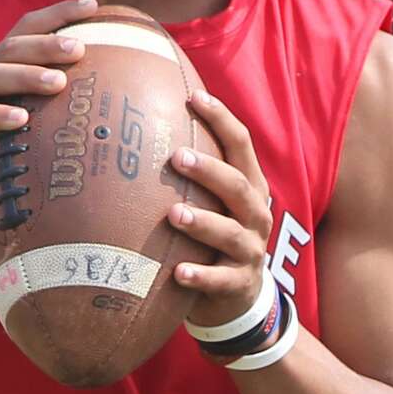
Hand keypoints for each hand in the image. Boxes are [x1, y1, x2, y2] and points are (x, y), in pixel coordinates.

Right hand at [0, 0, 97, 231]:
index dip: (56, 13)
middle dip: (46, 44)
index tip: (92, 4)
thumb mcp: (19, 122)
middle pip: (10, 48)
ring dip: (27, 76)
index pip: (24, 29)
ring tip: (60, 82)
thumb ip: (45, 103)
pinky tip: (22, 118)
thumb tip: (101, 98)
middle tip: (80, 48)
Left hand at [167, 91, 273, 327]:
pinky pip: (220, 280)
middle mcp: (255, 214)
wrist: (238, 297)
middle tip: (177, 156)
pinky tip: (177, 273)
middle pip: (239, 185)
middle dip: (209, 170)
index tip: (194, 96)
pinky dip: (200, 276)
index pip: (241, 145)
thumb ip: (190, 170)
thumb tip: (136, 122)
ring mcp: (249, 250)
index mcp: (249, 187)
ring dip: (203, 222)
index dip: (221, 119)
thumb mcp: (212, 200)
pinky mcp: (238, 284)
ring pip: (230, 233)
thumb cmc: (213, 235)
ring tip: (174, 214)